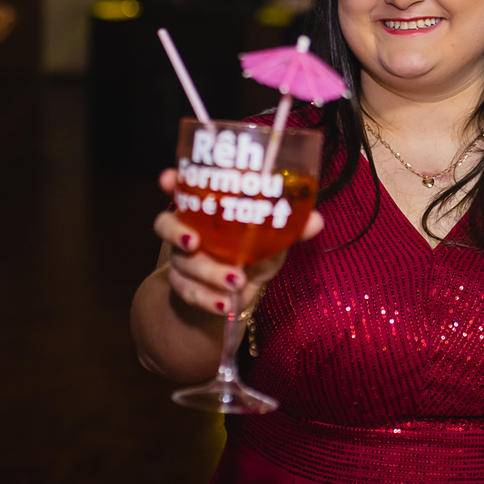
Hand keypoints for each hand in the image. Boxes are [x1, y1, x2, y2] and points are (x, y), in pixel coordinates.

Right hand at [152, 169, 323, 316]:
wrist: (239, 289)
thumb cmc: (253, 249)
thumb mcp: (273, 236)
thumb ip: (291, 227)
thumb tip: (316, 220)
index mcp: (205, 207)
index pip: (180, 188)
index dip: (170, 183)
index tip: (167, 179)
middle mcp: (187, 228)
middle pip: (167, 225)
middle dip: (177, 233)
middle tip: (195, 241)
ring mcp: (181, 259)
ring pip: (183, 263)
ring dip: (208, 273)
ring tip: (235, 281)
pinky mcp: (184, 286)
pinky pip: (190, 292)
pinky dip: (209, 300)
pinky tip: (226, 305)